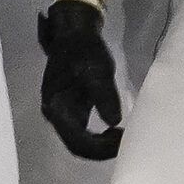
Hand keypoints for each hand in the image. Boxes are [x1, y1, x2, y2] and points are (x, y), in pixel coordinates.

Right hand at [37, 0, 123, 158]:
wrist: (75, 33)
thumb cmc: (84, 50)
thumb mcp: (97, 69)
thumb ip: (104, 95)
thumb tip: (114, 122)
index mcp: (57, 107)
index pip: (77, 141)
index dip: (100, 148)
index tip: (122, 140)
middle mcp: (57, 115)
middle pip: (78, 146)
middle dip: (102, 150)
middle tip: (126, 141)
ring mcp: (64, 114)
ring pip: (81, 142)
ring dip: (102, 145)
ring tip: (123, 137)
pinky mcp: (73, 110)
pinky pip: (85, 133)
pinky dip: (100, 137)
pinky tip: (116, 131)